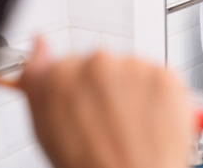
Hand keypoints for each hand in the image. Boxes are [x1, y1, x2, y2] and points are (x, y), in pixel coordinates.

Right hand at [20, 38, 194, 167]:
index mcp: (62, 73)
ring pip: (132, 70)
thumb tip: (39, 46)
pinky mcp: (165, 75)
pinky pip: (159, 78)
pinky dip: (158, 97)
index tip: (84, 106)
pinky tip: (150, 121)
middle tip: (109, 123)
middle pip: (102, 66)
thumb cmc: (90, 163)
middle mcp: (98, 62)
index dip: (78, 90)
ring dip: (133, 91)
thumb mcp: (46, 127)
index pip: (68, 64)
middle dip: (106, 89)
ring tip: (130, 127)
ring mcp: (135, 67)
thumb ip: (38, 81)